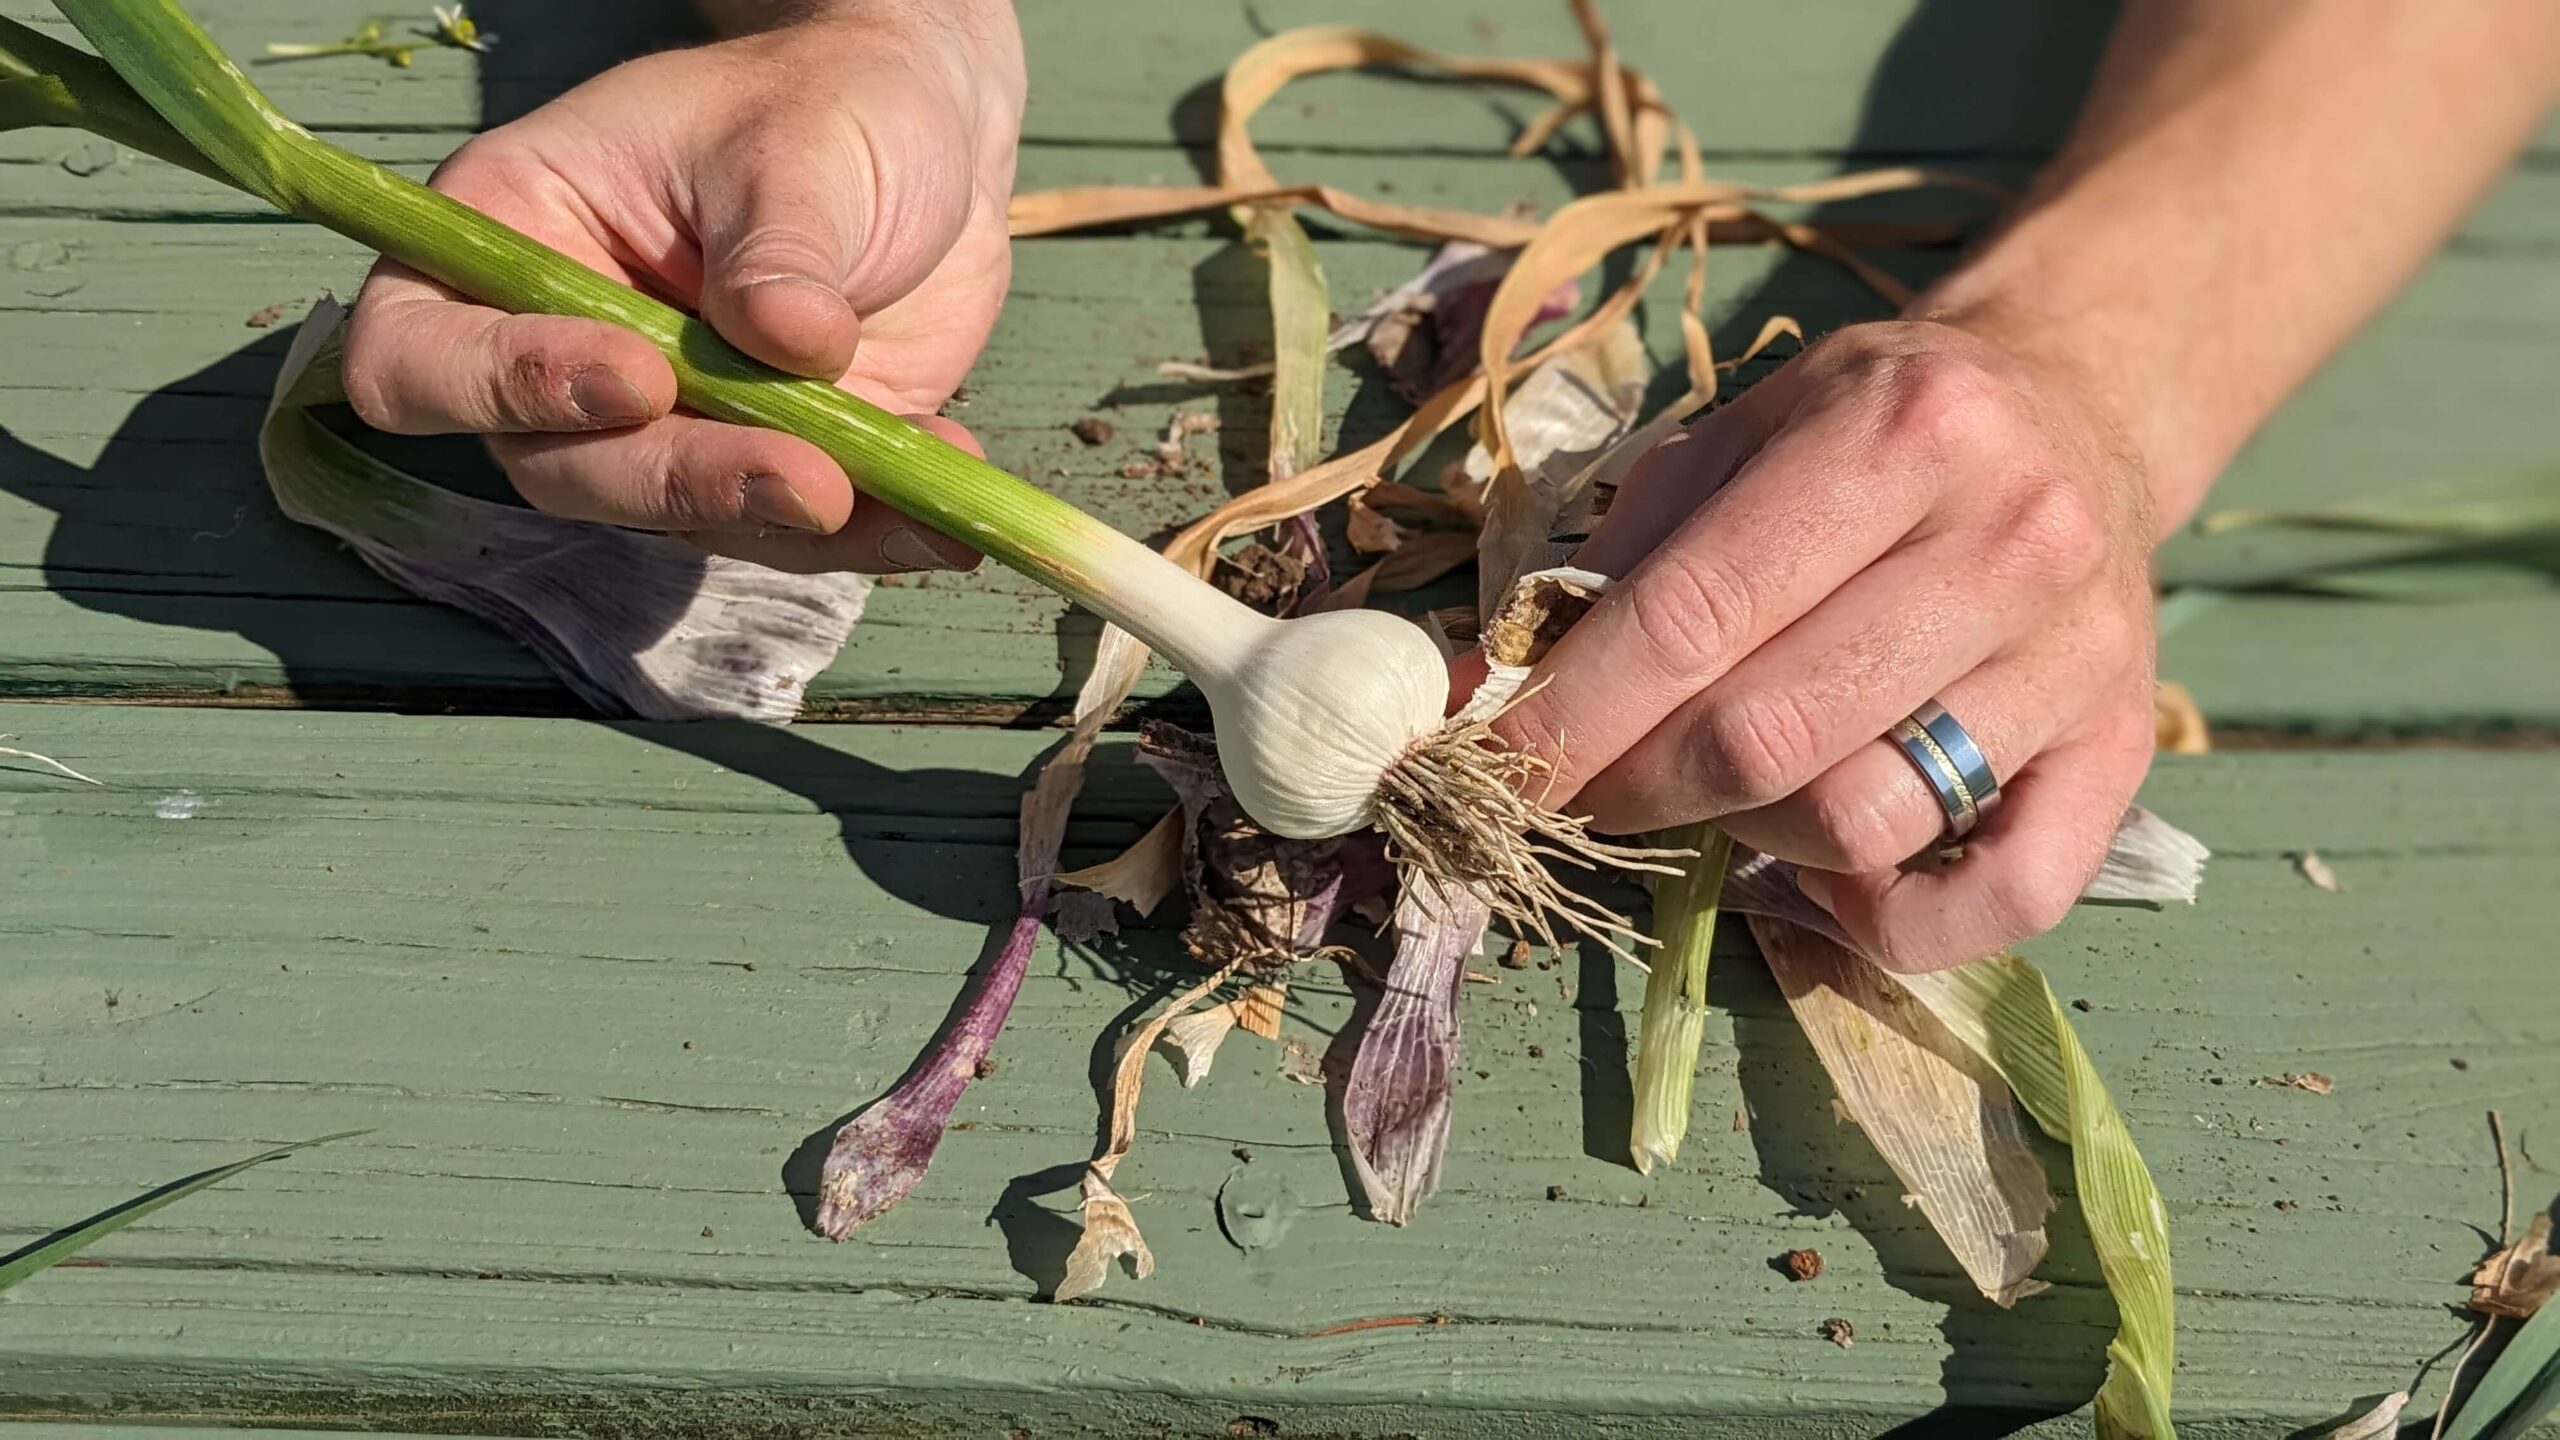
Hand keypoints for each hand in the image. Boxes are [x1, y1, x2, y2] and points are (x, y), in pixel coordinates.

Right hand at [342, 2, 1023, 573]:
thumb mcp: (803, 144)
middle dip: (683, 480)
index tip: (640, 375)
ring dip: (790, 525)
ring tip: (904, 498)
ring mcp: (664, 424)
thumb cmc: (830, 107)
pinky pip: (796, 534)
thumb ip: (781, 246)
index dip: (506, 386)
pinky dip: (874, 535)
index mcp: (512, 237)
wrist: (931, 142)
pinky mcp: (762, 466)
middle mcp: (561, 354)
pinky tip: (945, 518)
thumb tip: (789, 342)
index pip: (422, 352)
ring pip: (683, 519)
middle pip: (560, 467)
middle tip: (806, 476)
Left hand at [1494, 321, 2160, 971]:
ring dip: (1750, 838)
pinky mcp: (2123, 751)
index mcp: (1896, 433)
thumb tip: (1491, 685)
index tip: (1490, 768)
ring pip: (1866, 819)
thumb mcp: (1745, 433)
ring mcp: (2077, 654)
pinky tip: (1835, 880)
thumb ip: (1623, 552)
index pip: (1694, 614)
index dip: (1573, 714)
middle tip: (1578, 794)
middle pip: (1771, 733)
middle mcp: (2008, 539)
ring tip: (1720, 793)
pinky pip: (2006, 898)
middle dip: (1635, 787)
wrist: (2079, 409)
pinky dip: (1894, 923)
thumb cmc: (1878, 430)